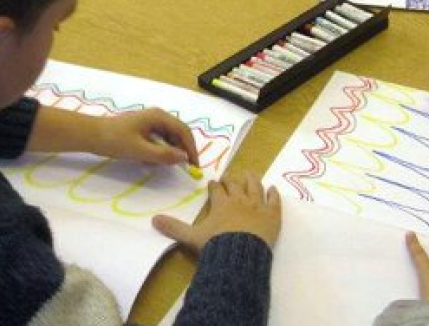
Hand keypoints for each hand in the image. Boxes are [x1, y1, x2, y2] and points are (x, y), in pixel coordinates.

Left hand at [96, 108, 197, 165]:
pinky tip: (146, 160)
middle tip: (177, 168)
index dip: (191, 148)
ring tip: (154, 164)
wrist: (90, 135)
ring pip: (167, 139)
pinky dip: (156, 151)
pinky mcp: (143, 129)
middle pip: (177, 134)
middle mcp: (157, 116)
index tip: (194, 165)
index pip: (184, 131)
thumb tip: (184, 157)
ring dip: (165, 153)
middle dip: (178, 151)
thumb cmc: (115, 140)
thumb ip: (163, 154)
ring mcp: (150, 122)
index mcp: (159, 117)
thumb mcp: (140, 151)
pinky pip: (157, 140)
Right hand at [151, 172, 281, 251]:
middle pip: (235, 185)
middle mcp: (239, 200)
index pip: (216, 190)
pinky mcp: (272, 215)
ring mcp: (258, 206)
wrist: (240, 255)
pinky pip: (274, 200)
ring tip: (250, 174)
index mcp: (221, 204)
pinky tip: (273, 189)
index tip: (213, 183)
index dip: (214, 186)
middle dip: (231, 180)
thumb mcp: (192, 237)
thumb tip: (153, 220)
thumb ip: (174, 228)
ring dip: (252, 179)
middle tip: (229, 177)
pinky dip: (274, 194)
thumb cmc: (216, 245)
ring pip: (256, 187)